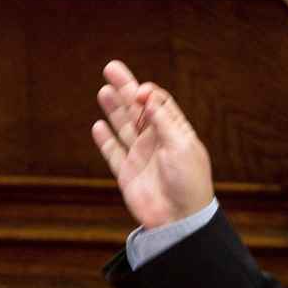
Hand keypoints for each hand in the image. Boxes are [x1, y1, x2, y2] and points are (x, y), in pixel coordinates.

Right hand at [91, 59, 213, 228]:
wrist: (180, 220)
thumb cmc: (189, 183)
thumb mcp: (182, 146)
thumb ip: (163, 121)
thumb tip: (148, 96)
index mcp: (175, 132)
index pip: (159, 103)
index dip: (148, 93)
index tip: (139, 92)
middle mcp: (157, 141)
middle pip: (137, 109)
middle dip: (125, 88)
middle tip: (111, 68)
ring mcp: (141, 157)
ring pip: (123, 127)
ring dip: (114, 109)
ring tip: (104, 90)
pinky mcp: (127, 173)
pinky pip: (113, 152)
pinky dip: (105, 140)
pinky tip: (98, 125)